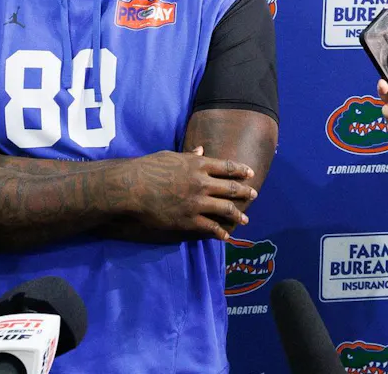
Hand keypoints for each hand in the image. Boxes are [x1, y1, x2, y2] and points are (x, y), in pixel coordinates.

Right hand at [119, 148, 255, 239]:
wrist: (133, 187)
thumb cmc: (148, 167)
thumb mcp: (170, 156)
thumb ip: (189, 155)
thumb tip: (201, 151)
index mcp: (198, 165)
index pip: (227, 167)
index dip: (241, 170)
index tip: (250, 173)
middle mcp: (202, 183)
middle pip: (231, 188)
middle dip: (245, 192)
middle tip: (254, 195)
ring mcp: (197, 202)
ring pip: (225, 209)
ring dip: (237, 214)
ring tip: (245, 219)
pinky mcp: (189, 219)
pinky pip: (210, 227)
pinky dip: (220, 232)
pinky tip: (226, 236)